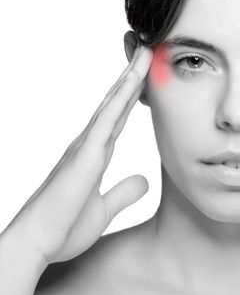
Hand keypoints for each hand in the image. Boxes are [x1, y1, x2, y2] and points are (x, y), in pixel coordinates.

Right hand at [1, 43, 152, 266]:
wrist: (37, 244)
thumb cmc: (64, 228)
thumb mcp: (105, 209)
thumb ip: (124, 192)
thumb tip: (145, 180)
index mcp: (95, 155)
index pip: (119, 117)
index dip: (133, 95)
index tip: (146, 74)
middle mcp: (89, 144)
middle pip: (117, 103)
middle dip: (133, 76)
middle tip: (147, 49)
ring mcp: (85, 146)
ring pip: (113, 103)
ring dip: (130, 77)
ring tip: (145, 51)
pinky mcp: (85, 155)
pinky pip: (108, 119)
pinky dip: (122, 97)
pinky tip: (134, 79)